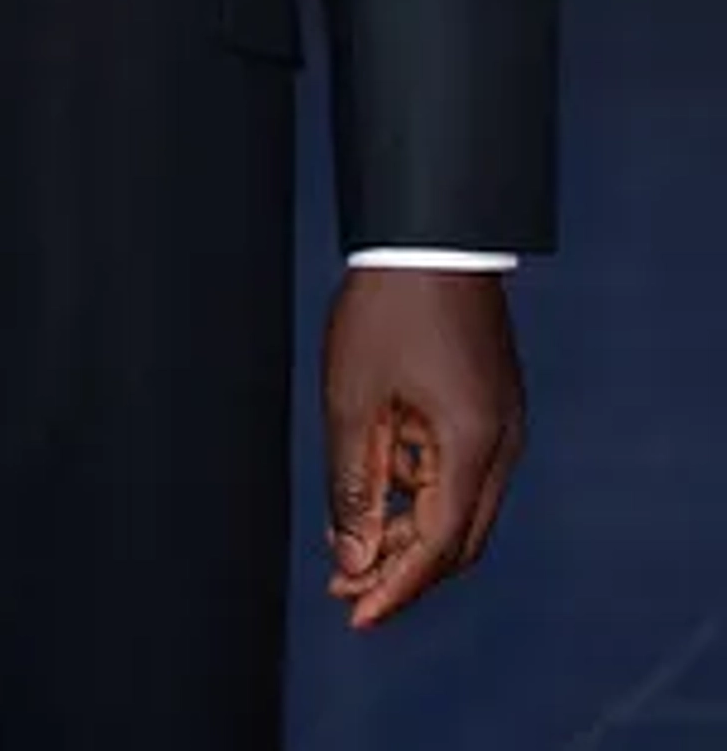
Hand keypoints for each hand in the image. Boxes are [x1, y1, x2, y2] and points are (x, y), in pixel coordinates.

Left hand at [323, 268, 524, 629]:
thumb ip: (354, 484)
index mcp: (472, 446)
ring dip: (408, 526)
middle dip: (402, 568)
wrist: (429, 234)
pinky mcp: (489, 404)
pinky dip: (419, 485)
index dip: (394, 586)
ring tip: (346, 532)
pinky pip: (458, 467)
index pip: (438, 547)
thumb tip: (352, 557)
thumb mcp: (355, 398)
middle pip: (457, 539)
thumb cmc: (388, 307)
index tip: (354, 613)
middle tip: (345, 582)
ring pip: (458, 505)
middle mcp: (500, 444)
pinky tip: (375, 479)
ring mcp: (500, 423)